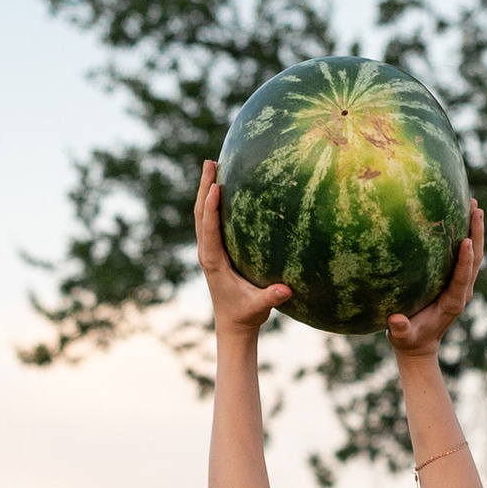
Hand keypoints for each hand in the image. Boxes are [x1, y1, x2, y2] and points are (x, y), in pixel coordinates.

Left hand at [195, 164, 292, 335]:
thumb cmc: (246, 314)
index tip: (216, 187)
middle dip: (204, 187)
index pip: (209, 229)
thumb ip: (271, 297)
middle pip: (200, 214)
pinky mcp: (213, 250)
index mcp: (213, 261)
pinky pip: (210, 221)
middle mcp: (206, 252)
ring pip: (202, 215)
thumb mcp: (259, 306)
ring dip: (206, 190)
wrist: (233, 325)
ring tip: (213, 165)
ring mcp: (208, 250)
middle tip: (211, 162)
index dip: (211, 208)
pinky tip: (223, 187)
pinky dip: (213, 202)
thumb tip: (286, 289)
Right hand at [386, 202, 483, 358]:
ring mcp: (461, 284)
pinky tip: (457, 215)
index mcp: (452, 302)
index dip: (465, 260)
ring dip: (474, 229)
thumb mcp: (402, 337)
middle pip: (475, 258)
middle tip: (475, 208)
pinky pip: (464, 255)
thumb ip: (400, 329)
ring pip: (473, 254)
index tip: (466, 241)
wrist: (420, 344)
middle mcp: (462, 291)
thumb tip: (396, 321)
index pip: (462, 278)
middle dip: (476, 233)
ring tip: (472, 204)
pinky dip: (465, 234)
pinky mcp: (456, 280)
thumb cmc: (408, 339)